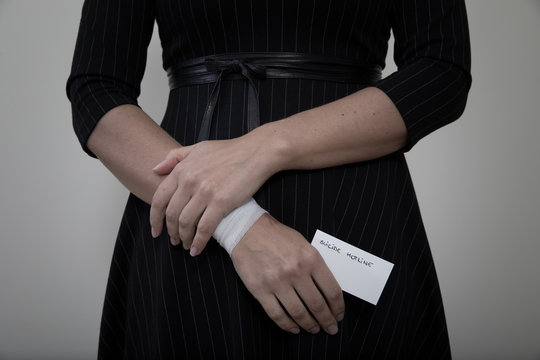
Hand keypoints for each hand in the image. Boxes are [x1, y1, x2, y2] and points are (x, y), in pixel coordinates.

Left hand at [150, 134, 274, 254]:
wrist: (256, 153)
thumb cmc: (230, 151)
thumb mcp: (198, 148)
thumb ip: (175, 157)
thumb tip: (155, 169)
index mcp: (182, 170)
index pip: (159, 199)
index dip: (154, 219)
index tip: (156, 230)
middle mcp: (189, 181)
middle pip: (171, 214)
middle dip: (170, 232)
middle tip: (174, 241)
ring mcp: (205, 192)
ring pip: (185, 223)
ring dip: (184, 238)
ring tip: (186, 245)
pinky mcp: (221, 203)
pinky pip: (204, 228)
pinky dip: (198, 242)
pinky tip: (197, 249)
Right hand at [231, 213, 344, 334]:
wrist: (248, 230)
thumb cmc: (277, 236)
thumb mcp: (304, 244)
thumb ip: (316, 265)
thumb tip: (327, 290)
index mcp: (311, 258)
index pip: (331, 291)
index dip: (338, 308)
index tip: (339, 315)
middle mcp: (296, 272)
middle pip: (317, 306)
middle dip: (327, 321)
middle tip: (330, 328)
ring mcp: (277, 282)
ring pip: (299, 313)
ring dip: (309, 325)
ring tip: (313, 329)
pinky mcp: (260, 290)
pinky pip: (277, 314)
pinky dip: (288, 325)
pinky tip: (294, 328)